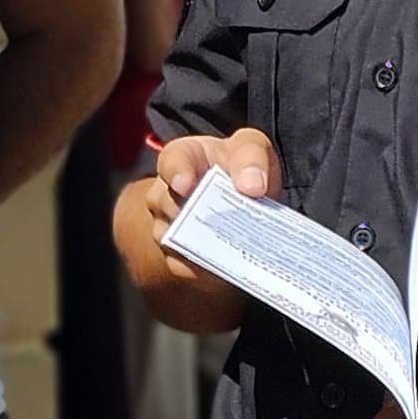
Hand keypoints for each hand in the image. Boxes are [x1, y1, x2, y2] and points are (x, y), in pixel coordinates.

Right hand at [144, 127, 279, 280]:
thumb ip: (252, 156)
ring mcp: (166, 230)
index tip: (185, 185)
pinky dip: (212, 268)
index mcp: (182, 159)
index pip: (172, 161)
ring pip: (179, 240)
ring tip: (237, 244)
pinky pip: (189, 269)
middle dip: (199, 212)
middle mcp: (164, 194)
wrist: (234, 209)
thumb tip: (253, 186)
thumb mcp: (250, 149)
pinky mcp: (177, 262)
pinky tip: (233, 264)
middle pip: (171, 205)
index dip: (176, 173)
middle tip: (230, 219)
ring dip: (208, 242)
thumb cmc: (239, 171)